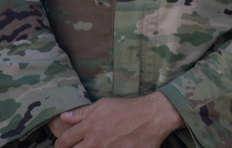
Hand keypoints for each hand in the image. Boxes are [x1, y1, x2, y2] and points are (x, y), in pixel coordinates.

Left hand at [52, 92, 184, 147]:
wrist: (154, 116)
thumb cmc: (129, 108)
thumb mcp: (104, 104)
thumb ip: (81, 112)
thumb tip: (63, 118)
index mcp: (89, 126)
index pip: (63, 142)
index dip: (60, 144)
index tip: (64, 144)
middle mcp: (95, 142)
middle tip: (78, 146)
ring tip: (95, 146)